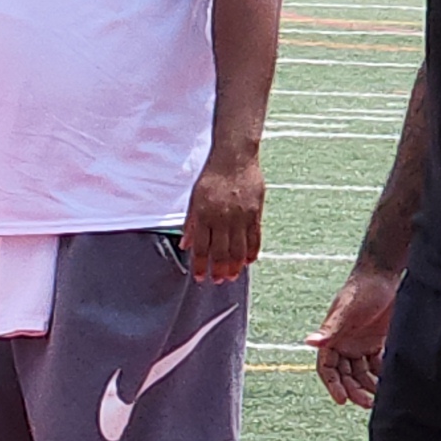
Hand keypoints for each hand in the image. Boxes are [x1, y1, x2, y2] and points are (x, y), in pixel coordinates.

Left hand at [181, 146, 264, 282]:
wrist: (234, 158)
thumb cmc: (211, 178)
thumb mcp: (194, 199)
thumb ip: (191, 223)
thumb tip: (184, 245)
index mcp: (204, 215)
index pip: (202, 247)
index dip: (200, 265)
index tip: (200, 277)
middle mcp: (223, 218)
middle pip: (222, 251)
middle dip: (220, 269)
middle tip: (219, 281)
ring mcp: (241, 216)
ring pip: (239, 248)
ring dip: (236, 265)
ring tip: (233, 276)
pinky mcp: (256, 212)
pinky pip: (255, 236)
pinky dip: (253, 251)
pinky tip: (250, 261)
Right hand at [308, 268, 396, 407]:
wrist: (385, 274)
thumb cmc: (362, 288)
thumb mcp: (346, 310)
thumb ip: (330, 329)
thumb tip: (309, 343)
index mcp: (332, 338)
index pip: (327, 368)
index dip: (333, 385)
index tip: (342, 400)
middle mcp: (345, 343)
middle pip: (345, 374)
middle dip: (354, 390)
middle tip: (366, 403)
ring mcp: (362, 343)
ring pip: (362, 372)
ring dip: (369, 385)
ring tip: (380, 397)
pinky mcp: (378, 341)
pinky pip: (378, 364)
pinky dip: (383, 374)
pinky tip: (391, 383)